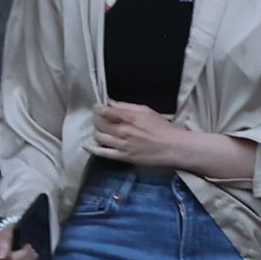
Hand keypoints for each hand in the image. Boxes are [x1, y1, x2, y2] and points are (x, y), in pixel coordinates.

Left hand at [84, 99, 229, 177]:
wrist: (174, 147)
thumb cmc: (162, 127)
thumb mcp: (146, 111)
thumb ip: (126, 106)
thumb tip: (110, 102)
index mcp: (129, 117)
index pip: (104, 111)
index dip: (97, 108)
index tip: (97, 107)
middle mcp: (123, 131)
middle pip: (99, 123)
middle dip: (97, 119)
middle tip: (101, 118)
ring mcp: (122, 145)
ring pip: (99, 136)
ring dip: (97, 131)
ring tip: (103, 130)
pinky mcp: (123, 157)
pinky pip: (103, 153)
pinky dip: (92, 148)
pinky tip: (86, 145)